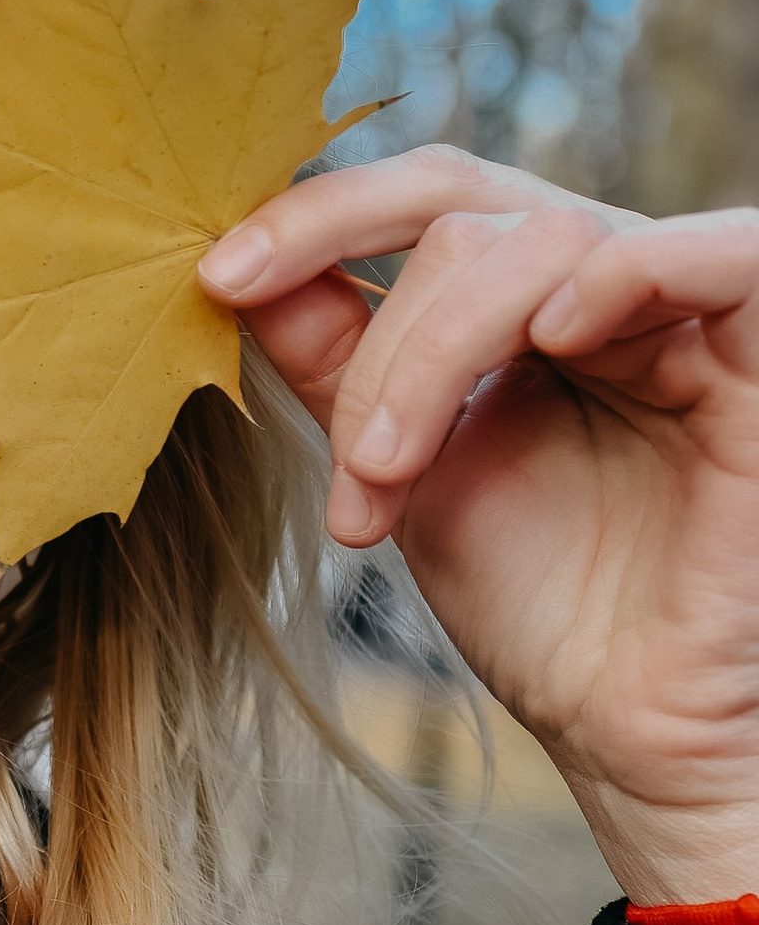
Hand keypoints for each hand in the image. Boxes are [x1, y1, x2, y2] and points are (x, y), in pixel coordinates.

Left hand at [198, 148, 758, 906]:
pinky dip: (627, 273)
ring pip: (550, 237)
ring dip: (442, 353)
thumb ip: (336, 363)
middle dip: (382, 346)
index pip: (428, 196)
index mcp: (529, 299)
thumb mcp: (402, 470)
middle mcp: (608, 287)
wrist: (628, 729)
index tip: (216, 277)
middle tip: (353, 473)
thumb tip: (241, 271)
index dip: (321, 215)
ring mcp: (688, 316)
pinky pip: (721, 250)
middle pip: (470, 220)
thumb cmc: (537, 607)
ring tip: (394, 479)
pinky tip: (559, 336)